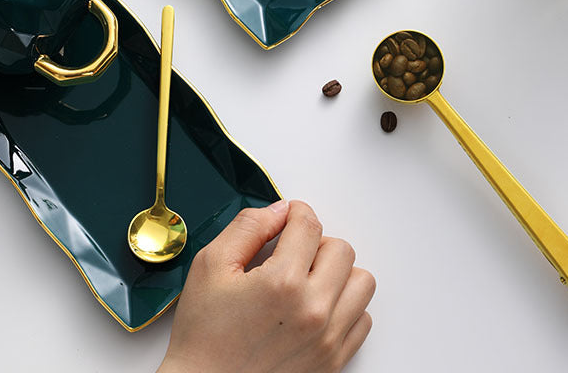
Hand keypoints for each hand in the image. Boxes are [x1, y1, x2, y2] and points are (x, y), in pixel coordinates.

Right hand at [158, 200, 374, 372]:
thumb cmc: (204, 333)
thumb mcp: (211, 264)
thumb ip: (248, 227)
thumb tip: (279, 210)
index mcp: (282, 283)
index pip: (309, 226)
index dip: (296, 212)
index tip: (287, 217)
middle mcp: (313, 311)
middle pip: (341, 250)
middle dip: (316, 241)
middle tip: (292, 250)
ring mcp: (328, 339)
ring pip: (361, 283)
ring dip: (337, 272)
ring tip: (307, 278)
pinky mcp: (334, 362)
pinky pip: (363, 319)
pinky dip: (344, 305)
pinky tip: (315, 305)